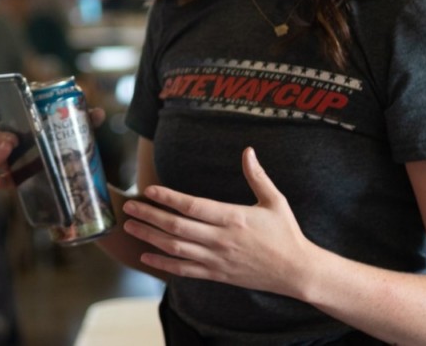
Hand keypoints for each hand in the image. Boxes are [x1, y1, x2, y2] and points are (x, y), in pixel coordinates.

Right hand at [0, 106, 105, 191]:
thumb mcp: (76, 130)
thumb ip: (85, 120)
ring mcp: (13, 162)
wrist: (74, 171)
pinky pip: (3, 181)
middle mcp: (12, 143)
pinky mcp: (17, 180)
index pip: (4, 117)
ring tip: (7, 156)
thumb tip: (98, 113)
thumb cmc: (67, 142)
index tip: (16, 122)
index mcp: (22, 126)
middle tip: (13, 141)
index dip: (3, 115)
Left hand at [120, 147, 311, 295]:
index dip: (168, 198)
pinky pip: (185, 270)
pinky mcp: (217, 275)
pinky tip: (146, 257)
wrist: (297, 272)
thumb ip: (257, 176)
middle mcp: (221, 240)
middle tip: (128, 207)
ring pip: (175, 248)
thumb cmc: (286, 233)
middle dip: (149, 216)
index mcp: (233, 218)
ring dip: (150, 237)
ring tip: (130, 227)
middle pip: (176, 227)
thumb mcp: (275, 201)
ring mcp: (217, 259)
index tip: (149, 190)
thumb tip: (248, 150)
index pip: (193, 206)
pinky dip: (163, 264)